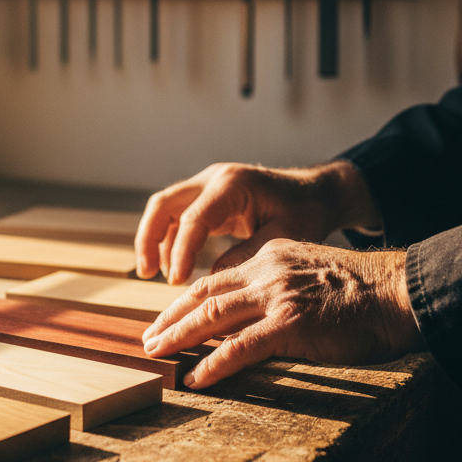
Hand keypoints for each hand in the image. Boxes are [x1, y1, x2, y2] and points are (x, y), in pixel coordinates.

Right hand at [134, 160, 381, 284]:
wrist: (315, 192)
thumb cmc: (305, 211)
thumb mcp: (284, 236)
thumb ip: (249, 256)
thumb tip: (213, 281)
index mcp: (232, 184)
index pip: (193, 217)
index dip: (181, 251)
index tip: (177, 282)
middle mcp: (213, 179)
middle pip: (163, 204)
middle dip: (149, 239)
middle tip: (146, 274)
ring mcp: (207, 186)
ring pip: (164, 209)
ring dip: (154, 240)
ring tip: (153, 275)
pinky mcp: (207, 198)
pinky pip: (177, 218)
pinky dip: (170, 241)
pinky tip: (174, 269)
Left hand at [142, 239, 422, 388]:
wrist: (399, 292)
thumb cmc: (362, 291)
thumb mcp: (309, 271)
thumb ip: (277, 284)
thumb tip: (251, 313)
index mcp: (269, 257)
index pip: (215, 279)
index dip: (185, 300)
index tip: (165, 318)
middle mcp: (266, 272)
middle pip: (203, 295)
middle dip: (170, 318)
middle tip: (148, 339)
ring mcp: (276, 297)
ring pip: (212, 316)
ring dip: (179, 337)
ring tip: (157, 354)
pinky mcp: (291, 325)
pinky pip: (241, 347)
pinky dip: (214, 364)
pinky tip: (196, 377)